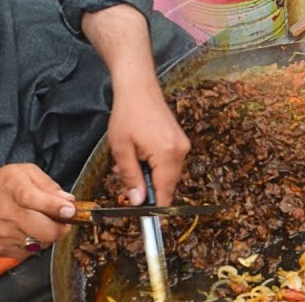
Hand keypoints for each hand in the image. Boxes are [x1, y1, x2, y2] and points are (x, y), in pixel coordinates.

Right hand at [0, 163, 76, 257]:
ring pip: (40, 243)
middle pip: (44, 231)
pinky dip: (34, 243)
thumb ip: (48, 184)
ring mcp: (4, 235)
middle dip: (61, 228)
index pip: (35, 200)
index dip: (55, 207)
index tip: (70, 211)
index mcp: (14, 190)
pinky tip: (27, 231)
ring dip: (47, 235)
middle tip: (63, 221)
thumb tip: (68, 200)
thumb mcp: (23, 172)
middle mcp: (8, 214)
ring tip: (40, 223)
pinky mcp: (1, 249)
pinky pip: (29, 252)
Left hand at [107, 82, 190, 206]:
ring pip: (167, 175)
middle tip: (123, 177)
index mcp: (167, 155)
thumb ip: (131, 177)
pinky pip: (168, 163)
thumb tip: (138, 201)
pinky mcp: (180, 141)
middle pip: (167, 185)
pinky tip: (138, 154)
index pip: (165, 193)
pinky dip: (154, 165)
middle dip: (146, 188)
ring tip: (128, 160)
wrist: (139, 87)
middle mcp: (180, 152)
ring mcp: (182, 145)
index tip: (142, 216)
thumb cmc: (127, 114)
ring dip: (148, 175)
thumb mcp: (122, 148)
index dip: (154, 208)